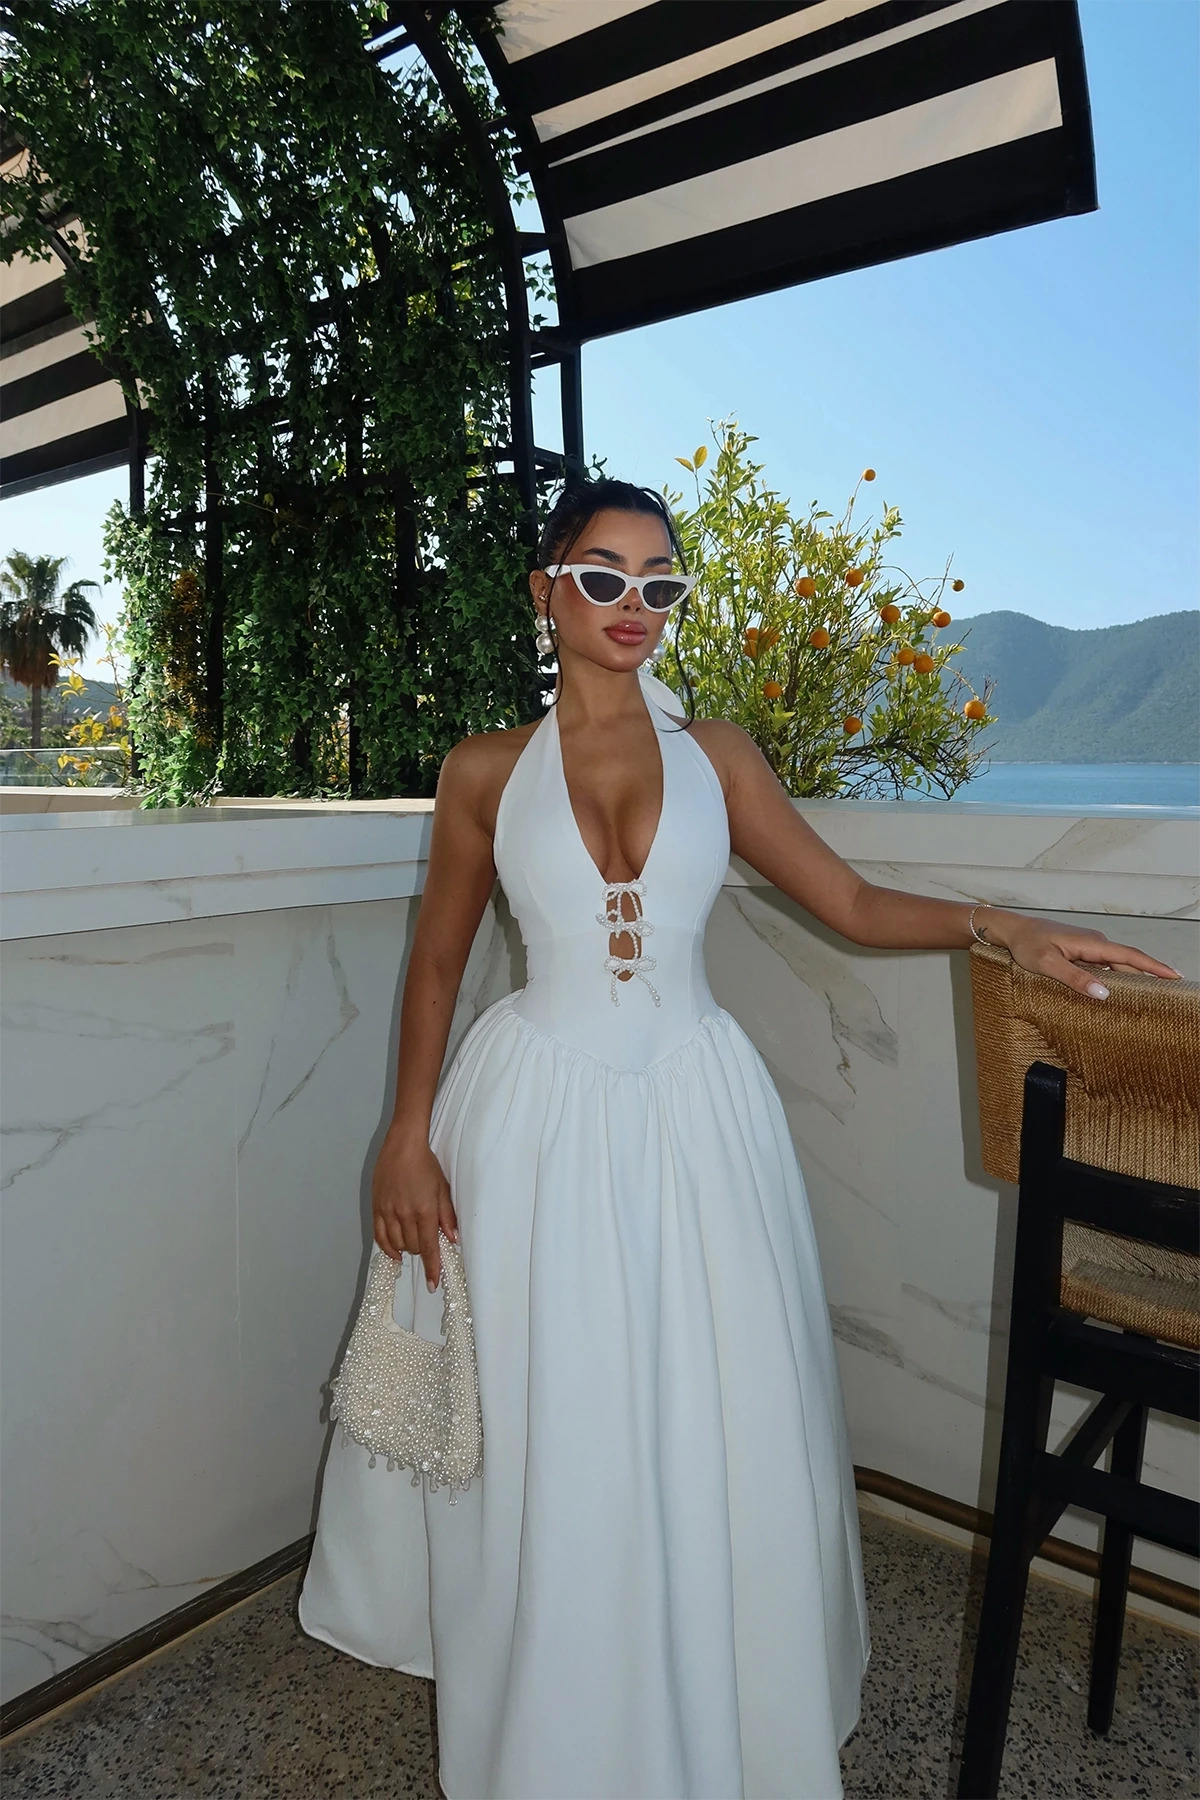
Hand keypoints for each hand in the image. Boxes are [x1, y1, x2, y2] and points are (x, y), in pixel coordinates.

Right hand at [371, 1125, 458, 1290]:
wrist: (402, 1145)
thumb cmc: (426, 1165)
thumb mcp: (442, 1189)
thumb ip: (447, 1216)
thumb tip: (453, 1240)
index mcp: (424, 1210)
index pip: (428, 1247)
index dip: (431, 1268)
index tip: (433, 1285)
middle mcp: (404, 1214)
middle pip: (412, 1247)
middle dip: (421, 1251)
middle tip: (426, 1241)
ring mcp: (387, 1211)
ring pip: (396, 1244)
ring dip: (406, 1249)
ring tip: (412, 1241)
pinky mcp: (376, 1207)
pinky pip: (379, 1236)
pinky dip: (387, 1248)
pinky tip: (394, 1252)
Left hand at [988, 912, 1182, 998]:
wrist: (1011, 930)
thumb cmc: (1027, 944)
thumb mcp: (1047, 964)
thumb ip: (1074, 978)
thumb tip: (1104, 993)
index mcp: (1091, 943)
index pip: (1130, 956)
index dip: (1155, 967)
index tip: (1175, 976)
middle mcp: (1095, 943)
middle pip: (1128, 962)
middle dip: (1150, 975)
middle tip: (1168, 994)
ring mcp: (1089, 947)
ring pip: (1116, 965)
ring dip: (1133, 978)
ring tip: (1150, 995)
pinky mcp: (1081, 952)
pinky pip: (1105, 966)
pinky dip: (1116, 977)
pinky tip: (1118, 990)